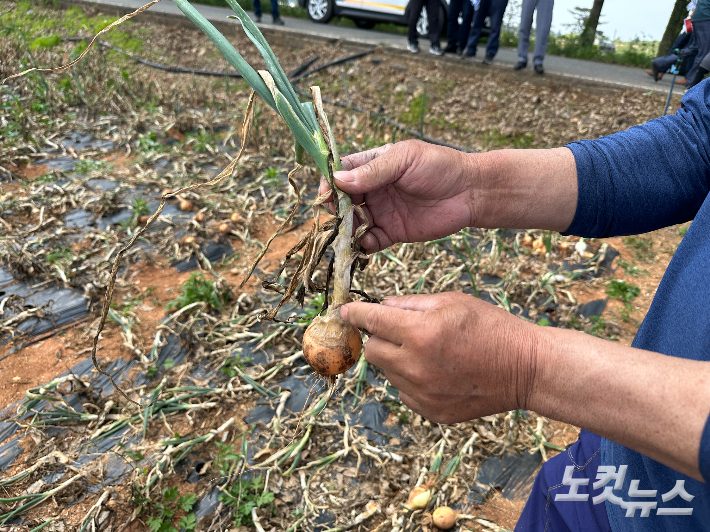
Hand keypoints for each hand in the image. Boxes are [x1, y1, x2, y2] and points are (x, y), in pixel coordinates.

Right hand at [320, 140, 476, 252]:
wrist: (470, 193)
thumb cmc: (440, 166)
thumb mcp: (405, 160)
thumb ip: (374, 171)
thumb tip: (338, 180)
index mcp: (373, 164)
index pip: (342, 172)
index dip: (330, 182)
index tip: (325, 194)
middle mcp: (373, 189)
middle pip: (342, 200)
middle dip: (335, 210)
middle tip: (337, 218)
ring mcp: (381, 212)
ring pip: (352, 223)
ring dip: (346, 230)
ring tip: (349, 235)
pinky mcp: (392, 232)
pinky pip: (370, 241)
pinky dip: (363, 245)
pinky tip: (366, 244)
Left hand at [340, 292, 538, 423]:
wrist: (526, 370)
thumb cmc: (491, 328)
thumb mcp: (452, 302)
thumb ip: (410, 304)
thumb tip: (381, 306)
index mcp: (421, 334)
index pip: (372, 321)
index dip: (356, 314)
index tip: (345, 312)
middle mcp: (416, 367)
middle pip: (372, 351)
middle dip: (380, 337)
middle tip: (400, 330)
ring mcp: (423, 394)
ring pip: (388, 373)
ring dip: (397, 359)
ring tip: (429, 351)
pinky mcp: (431, 412)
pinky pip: (404, 392)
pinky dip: (411, 380)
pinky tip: (437, 371)